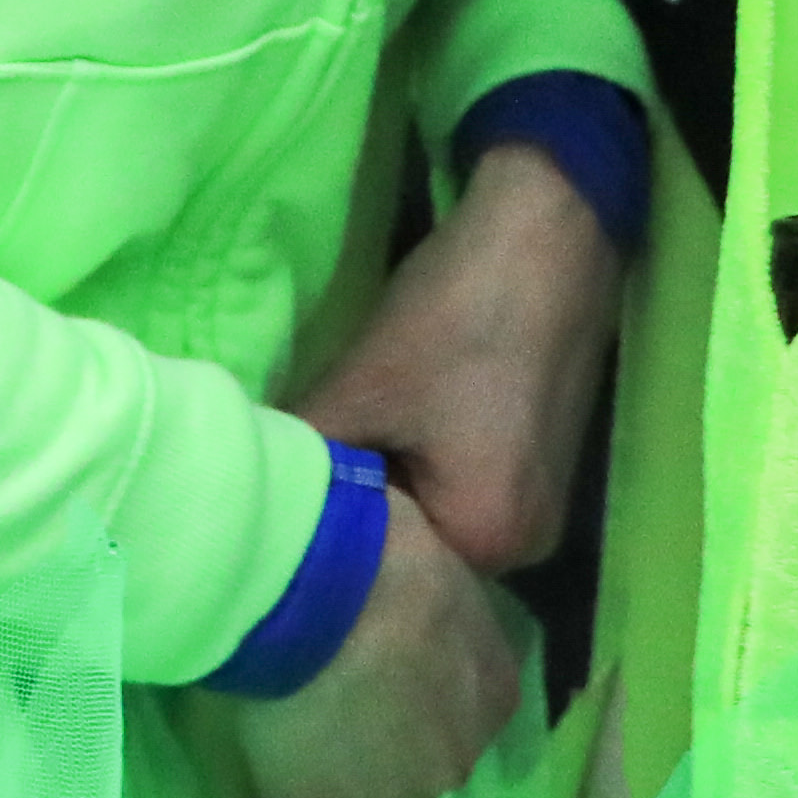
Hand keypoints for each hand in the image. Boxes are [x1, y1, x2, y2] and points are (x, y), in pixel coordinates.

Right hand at [230, 486, 526, 797]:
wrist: (326, 573)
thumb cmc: (384, 545)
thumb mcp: (441, 573)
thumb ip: (440, 622)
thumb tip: (410, 624)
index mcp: (491, 692)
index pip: (468, 735)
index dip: (421, 724)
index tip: (381, 700)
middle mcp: (454, 758)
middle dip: (382, 785)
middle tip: (336, 746)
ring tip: (297, 797)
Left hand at [297, 145, 624, 576]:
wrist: (546, 227)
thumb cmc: (456, 312)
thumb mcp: (359, 387)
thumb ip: (301, 456)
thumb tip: (249, 493)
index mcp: (490, 543)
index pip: (385, 570)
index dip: (337, 529)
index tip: (296, 493)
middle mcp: (530, 545)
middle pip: (419, 547)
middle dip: (370, 506)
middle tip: (323, 460)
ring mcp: (545, 503)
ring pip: (442, 514)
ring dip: (400, 480)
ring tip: (362, 431)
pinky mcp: (547, 461)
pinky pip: (471, 487)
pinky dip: (433, 461)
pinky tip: (408, 415)